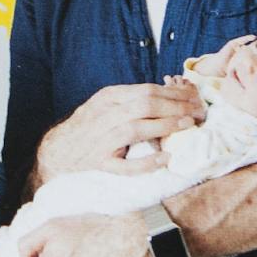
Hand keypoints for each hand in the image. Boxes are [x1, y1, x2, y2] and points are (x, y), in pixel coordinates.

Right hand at [34, 82, 202, 184]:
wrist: (59, 150)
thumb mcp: (107, 104)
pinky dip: (147, 163)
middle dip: (176, 106)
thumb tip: (171, 93)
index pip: (147, 90)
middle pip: (145, 105)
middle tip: (198, 111)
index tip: (195, 97)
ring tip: (187, 125)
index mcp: (108, 98)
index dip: (175, 93)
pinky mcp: (100, 163)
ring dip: (165, 125)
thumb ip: (133, 100)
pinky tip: (166, 159)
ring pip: (136, 128)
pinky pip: (125, 165)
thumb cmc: (89, 127)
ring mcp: (101, 140)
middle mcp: (103, 115)